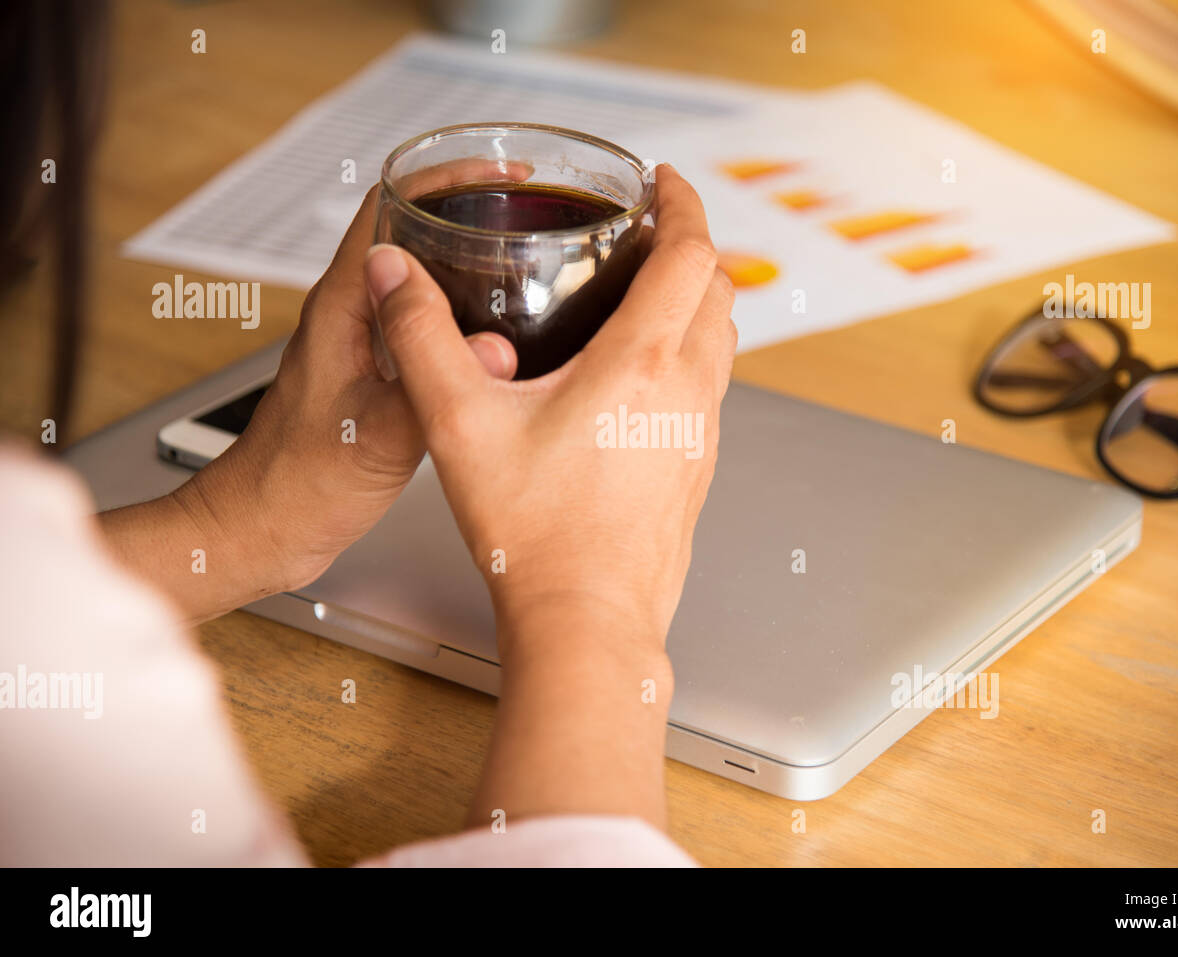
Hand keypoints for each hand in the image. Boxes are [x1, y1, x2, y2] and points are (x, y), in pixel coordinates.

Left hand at [101, 161, 526, 622]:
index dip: (447, 178)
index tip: (504, 175)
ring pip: (422, 279)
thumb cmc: (294, 486)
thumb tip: (498, 353)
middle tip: (532, 215)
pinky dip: (466, 313)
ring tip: (529, 264)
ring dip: (471, 261)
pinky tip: (503, 338)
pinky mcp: (376, 378)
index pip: (390, 207)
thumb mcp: (374, 438)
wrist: (262, 529)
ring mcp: (363, 345)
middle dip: (472, 212)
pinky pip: (427, 324)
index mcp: (342, 309)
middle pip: (412, 232)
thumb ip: (432, 391)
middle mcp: (350, 316)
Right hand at [366, 165, 736, 651]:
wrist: (586, 621)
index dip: (684, 202)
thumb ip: (421, 339)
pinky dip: (691, 354)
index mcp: (644, 364)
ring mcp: (700, 434)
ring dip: (696, 301)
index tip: (663, 180)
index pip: (693, 252)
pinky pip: (709, 389)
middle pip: (719, 289)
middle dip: (691, 245)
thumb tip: (393, 276)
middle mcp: (688, 392)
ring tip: (646, 290)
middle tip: (651, 228)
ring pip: (722, 341)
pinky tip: (640, 375)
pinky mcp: (695, 470)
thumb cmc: (535, 535)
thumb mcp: (459, 424)